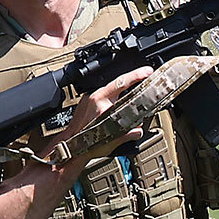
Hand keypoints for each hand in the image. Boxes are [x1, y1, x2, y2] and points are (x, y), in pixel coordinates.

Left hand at [35, 66, 151, 161]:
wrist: (71, 146)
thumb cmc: (87, 144)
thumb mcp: (114, 141)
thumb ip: (131, 133)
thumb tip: (140, 129)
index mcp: (101, 103)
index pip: (122, 83)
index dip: (137, 76)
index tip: (148, 72)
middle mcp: (94, 97)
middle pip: (117, 83)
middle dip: (132, 80)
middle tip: (145, 76)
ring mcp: (89, 98)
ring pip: (110, 89)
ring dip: (122, 90)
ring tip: (134, 91)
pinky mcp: (86, 102)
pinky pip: (103, 95)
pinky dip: (112, 97)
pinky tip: (117, 103)